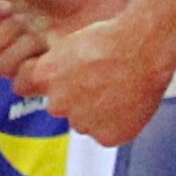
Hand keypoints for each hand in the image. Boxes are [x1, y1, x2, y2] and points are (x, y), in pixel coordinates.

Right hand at [0, 0, 131, 85]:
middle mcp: (7, 37)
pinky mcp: (46, 74)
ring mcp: (26, 57)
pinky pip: (22, 85)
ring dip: (21, 50)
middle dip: (4, 34)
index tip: (7, 7)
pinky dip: (34, 70)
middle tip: (29, 20)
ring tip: (45, 34)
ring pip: (1, 69)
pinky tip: (52, 52)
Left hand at [14, 17, 175, 147]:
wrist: (144, 50)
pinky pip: (108, 134)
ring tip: (120, 91)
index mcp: (44, 76)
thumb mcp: (72, 44)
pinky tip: (129, 104)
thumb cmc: (114, 39)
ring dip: (98, 114)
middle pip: (63, 107)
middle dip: (77, 100)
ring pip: (86, 122)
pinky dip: (118, 125)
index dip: (54, 82)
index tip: (68, 77)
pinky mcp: (106, 136)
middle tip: (102, 83)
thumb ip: (59, 68)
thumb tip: (61, 80)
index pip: (32, 87)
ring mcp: (81, 123)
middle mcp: (57, 104)